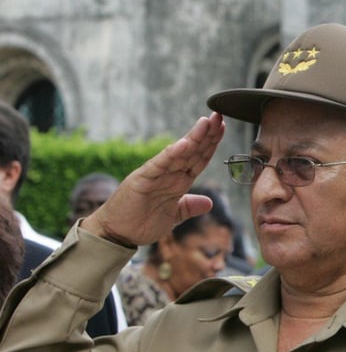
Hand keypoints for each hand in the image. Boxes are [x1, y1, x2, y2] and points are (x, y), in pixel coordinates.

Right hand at [82, 113, 225, 246]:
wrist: (116, 234)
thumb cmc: (141, 223)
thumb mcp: (173, 217)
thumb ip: (188, 207)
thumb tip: (209, 203)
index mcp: (178, 182)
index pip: (199, 159)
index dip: (211, 144)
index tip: (223, 127)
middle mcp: (169, 175)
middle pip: (192, 151)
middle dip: (207, 134)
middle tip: (220, 116)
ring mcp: (155, 175)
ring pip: (179, 154)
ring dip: (193, 138)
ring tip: (206, 123)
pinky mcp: (141, 180)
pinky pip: (159, 165)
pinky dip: (171, 155)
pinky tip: (183, 144)